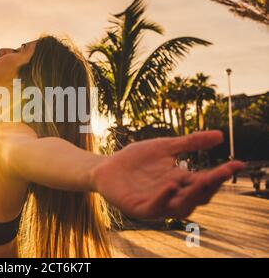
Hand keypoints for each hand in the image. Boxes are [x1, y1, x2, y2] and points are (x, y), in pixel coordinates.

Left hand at [92, 130, 245, 219]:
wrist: (107, 166)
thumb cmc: (136, 159)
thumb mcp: (165, 147)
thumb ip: (190, 143)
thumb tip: (220, 135)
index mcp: (180, 182)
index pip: (205, 181)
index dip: (221, 174)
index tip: (237, 164)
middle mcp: (172, 195)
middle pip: (197, 196)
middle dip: (210, 186)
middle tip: (221, 173)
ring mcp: (156, 203)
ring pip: (181, 207)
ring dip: (192, 196)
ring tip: (202, 179)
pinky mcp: (139, 208)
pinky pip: (155, 207)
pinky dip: (164, 198)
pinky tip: (171, 185)